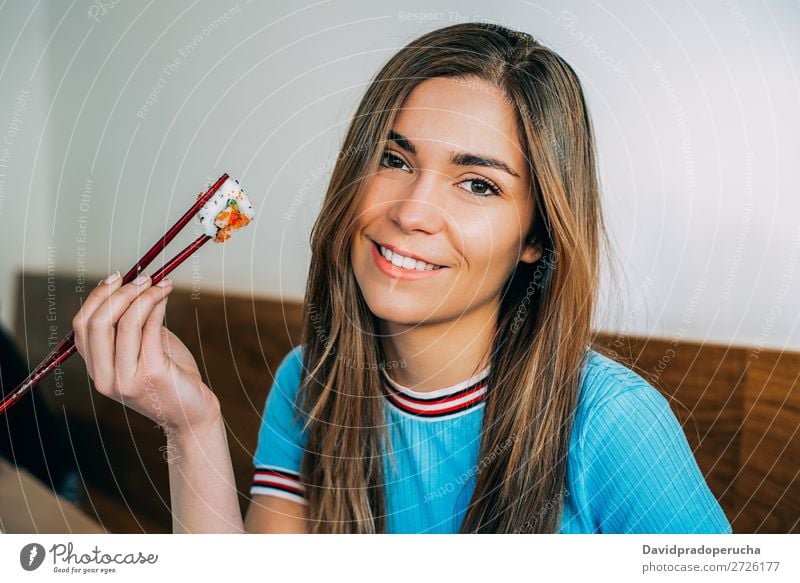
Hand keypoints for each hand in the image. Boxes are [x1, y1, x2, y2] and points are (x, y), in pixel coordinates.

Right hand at [72, 271, 219, 431]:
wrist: (192, 413)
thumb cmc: (171, 377)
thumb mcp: (144, 349)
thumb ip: (133, 326)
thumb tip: (134, 286)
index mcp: (97, 370)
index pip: (83, 326)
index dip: (98, 297)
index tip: (116, 277)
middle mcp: (104, 377)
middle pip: (98, 323)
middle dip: (120, 293)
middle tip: (143, 278)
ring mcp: (126, 378)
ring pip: (126, 323)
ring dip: (144, 295)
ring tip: (161, 283)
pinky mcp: (153, 374)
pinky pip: (150, 329)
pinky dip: (158, 305)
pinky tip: (166, 296)